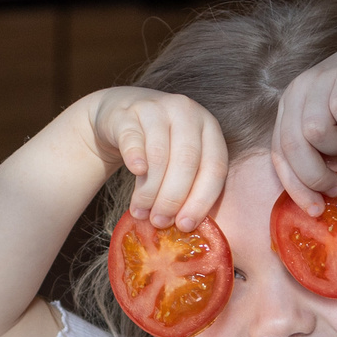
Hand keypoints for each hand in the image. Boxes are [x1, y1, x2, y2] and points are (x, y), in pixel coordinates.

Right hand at [88, 87, 226, 232]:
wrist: (122, 114)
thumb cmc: (158, 145)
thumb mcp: (181, 160)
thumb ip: (189, 184)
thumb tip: (185, 227)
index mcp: (209, 127)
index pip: (214, 167)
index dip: (202, 200)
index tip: (186, 226)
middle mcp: (187, 112)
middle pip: (187, 162)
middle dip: (173, 199)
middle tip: (160, 222)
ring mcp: (158, 109)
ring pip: (159, 155)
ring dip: (149, 191)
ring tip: (141, 212)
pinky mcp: (129, 114)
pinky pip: (134, 141)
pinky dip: (136, 160)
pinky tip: (136, 175)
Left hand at [271, 33, 336, 212]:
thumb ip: (325, 163)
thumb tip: (318, 198)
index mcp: (287, 110)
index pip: (279, 155)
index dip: (294, 187)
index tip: (314, 209)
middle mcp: (296, 93)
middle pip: (293, 147)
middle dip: (315, 176)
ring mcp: (317, 80)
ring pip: (314, 131)